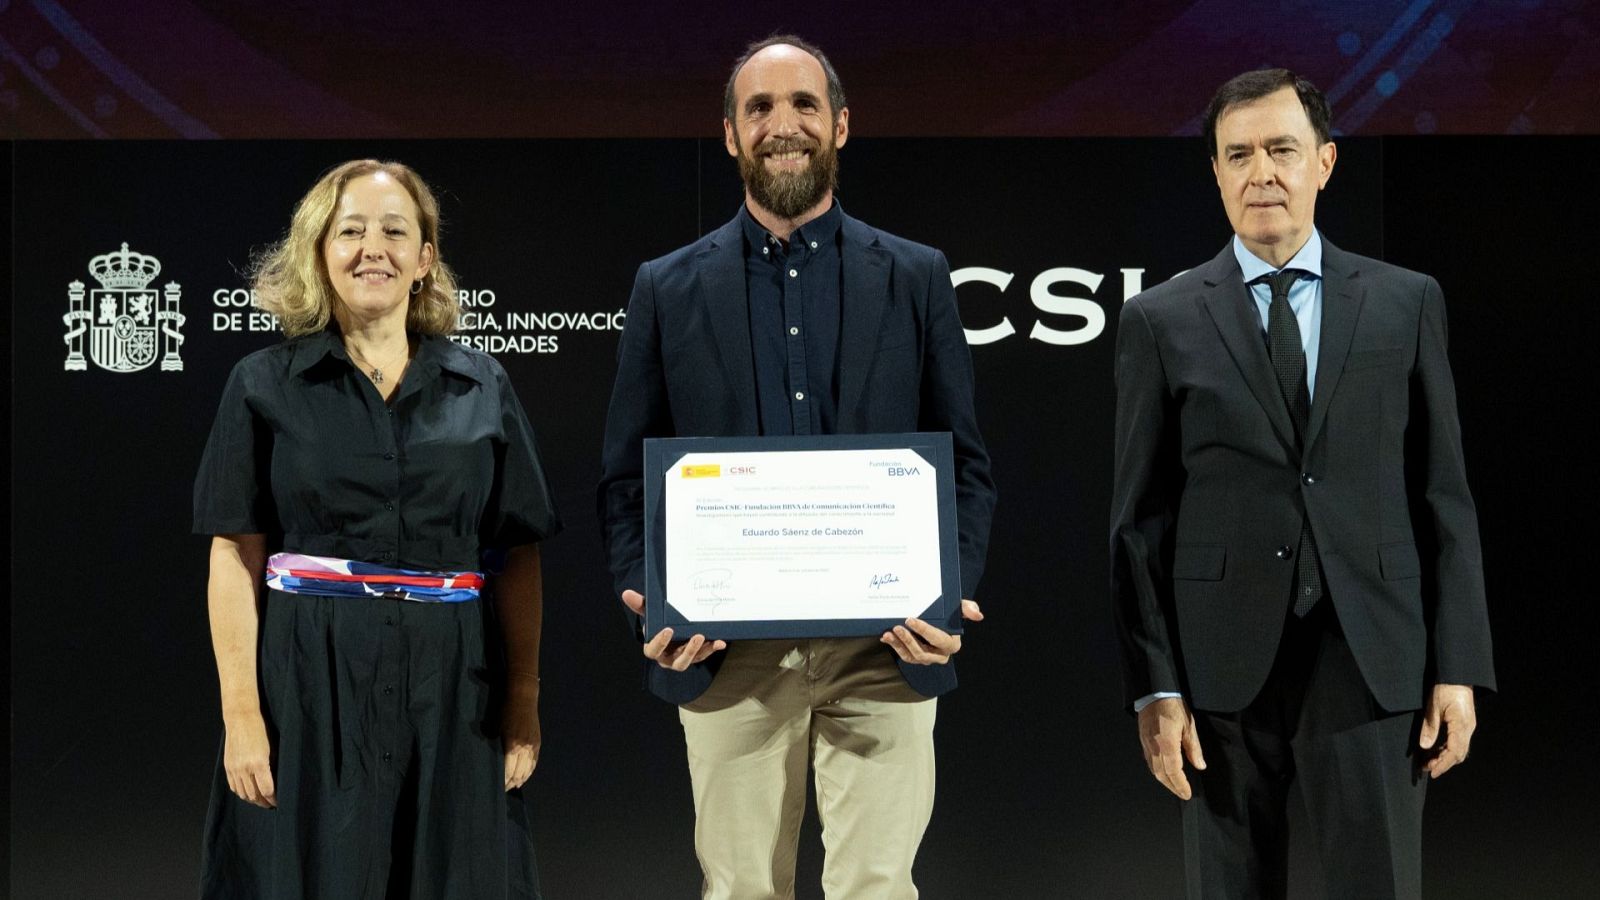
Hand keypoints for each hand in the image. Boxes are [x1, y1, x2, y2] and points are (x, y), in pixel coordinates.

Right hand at [223, 711, 275, 808]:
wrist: (241, 719)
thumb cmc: (260, 730)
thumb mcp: (272, 747)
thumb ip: (273, 766)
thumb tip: (277, 781)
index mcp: (259, 763)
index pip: (267, 790)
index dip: (273, 799)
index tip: (278, 802)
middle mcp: (245, 768)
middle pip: (254, 795)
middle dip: (263, 802)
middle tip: (271, 804)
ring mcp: (234, 769)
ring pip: (243, 793)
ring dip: (252, 800)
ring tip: (261, 801)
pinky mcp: (227, 767)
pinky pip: (233, 786)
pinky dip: (241, 793)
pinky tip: (248, 793)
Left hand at [501, 674, 540, 790]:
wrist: (522, 697)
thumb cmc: (504, 711)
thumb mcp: (494, 728)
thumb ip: (494, 746)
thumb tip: (490, 759)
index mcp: (512, 745)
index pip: (508, 771)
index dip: (503, 781)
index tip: (496, 787)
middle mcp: (524, 748)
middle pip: (519, 773)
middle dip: (510, 783)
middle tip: (503, 789)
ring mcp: (533, 746)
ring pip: (528, 770)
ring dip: (521, 779)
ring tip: (513, 786)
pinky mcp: (538, 743)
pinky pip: (534, 762)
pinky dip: (529, 772)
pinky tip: (524, 777)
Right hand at [620, 590, 726, 669]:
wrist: (670, 627)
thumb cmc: (657, 623)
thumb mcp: (650, 613)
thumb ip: (640, 605)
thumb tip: (626, 593)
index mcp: (654, 648)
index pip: (653, 650)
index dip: (660, 642)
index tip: (668, 630)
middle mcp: (668, 658)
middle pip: (677, 662)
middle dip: (688, 651)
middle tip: (698, 636)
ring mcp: (683, 658)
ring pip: (692, 660)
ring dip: (702, 651)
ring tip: (709, 638)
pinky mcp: (696, 656)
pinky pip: (704, 655)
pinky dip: (713, 648)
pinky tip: (721, 642)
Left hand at [881, 599, 982, 665]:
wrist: (937, 619)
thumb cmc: (949, 614)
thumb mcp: (958, 608)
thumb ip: (967, 608)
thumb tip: (978, 615)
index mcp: (952, 644)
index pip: (938, 639)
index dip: (924, 630)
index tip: (910, 619)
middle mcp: (940, 655)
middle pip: (923, 652)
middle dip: (909, 640)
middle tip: (897, 627)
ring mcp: (927, 658)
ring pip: (912, 656)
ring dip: (899, 645)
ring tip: (888, 634)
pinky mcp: (916, 658)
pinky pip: (904, 656)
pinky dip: (894, 647)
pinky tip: (886, 637)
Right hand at [1137, 697, 1205, 799]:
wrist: (1154, 692)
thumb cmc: (1173, 706)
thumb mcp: (1189, 726)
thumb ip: (1194, 748)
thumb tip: (1200, 766)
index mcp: (1167, 745)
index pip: (1173, 772)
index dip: (1180, 785)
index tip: (1187, 793)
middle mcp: (1154, 748)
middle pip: (1161, 774)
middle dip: (1172, 786)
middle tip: (1182, 794)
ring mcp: (1146, 745)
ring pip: (1153, 769)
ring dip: (1164, 781)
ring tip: (1174, 787)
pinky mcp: (1143, 740)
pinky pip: (1149, 761)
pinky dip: (1156, 771)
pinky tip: (1163, 772)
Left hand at [1419, 683, 1476, 778]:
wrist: (1457, 675)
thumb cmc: (1446, 687)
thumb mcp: (1433, 706)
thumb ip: (1430, 727)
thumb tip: (1424, 746)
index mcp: (1461, 725)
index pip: (1454, 751)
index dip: (1443, 764)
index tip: (1432, 772)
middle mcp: (1468, 728)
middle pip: (1458, 753)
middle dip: (1443, 763)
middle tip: (1426, 768)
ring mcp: (1467, 726)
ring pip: (1459, 749)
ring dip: (1444, 757)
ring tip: (1428, 762)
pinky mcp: (1464, 724)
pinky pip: (1457, 741)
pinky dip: (1447, 749)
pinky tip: (1436, 751)